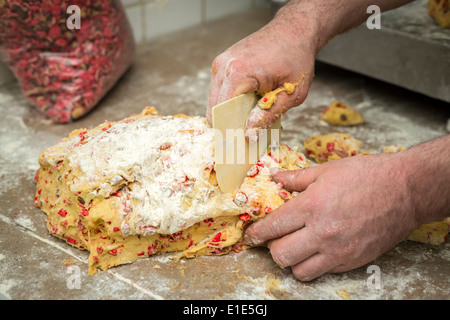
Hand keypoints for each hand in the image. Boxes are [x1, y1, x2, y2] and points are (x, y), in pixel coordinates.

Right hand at [207, 8, 318, 141]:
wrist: (294, 30)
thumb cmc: (296, 58)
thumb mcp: (292, 93)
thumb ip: (269, 115)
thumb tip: (249, 135)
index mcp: (238, 72)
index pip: (223, 112)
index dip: (228, 132)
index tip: (234, 150)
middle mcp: (223, 66)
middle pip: (214, 109)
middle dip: (226, 127)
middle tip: (240, 142)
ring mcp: (220, 64)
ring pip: (214, 101)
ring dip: (227, 115)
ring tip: (245, 125)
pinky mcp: (222, 64)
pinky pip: (219, 92)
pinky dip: (228, 104)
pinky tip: (245, 109)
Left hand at [243, 153, 419, 280]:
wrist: (405, 190)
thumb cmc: (367, 175)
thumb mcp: (326, 170)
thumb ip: (296, 178)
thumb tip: (275, 177)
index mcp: (311, 206)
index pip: (272, 227)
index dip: (256, 233)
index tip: (251, 235)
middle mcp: (322, 232)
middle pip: (281, 255)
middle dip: (272, 247)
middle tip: (276, 237)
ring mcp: (338, 250)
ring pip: (299, 271)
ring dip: (292, 260)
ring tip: (297, 245)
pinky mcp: (353, 261)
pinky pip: (323, 272)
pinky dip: (314, 263)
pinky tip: (318, 248)